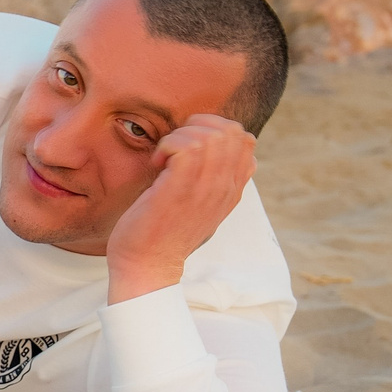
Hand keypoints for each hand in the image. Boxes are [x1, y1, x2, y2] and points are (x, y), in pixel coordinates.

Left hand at [105, 113, 256, 302]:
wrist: (147, 265)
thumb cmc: (161, 231)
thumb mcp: (196, 201)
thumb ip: (209, 177)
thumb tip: (201, 147)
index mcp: (232, 189)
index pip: (245, 140)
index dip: (212, 130)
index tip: (187, 149)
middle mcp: (226, 187)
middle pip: (231, 130)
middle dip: (196, 126)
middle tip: (173, 149)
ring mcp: (207, 189)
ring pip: (210, 135)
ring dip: (179, 137)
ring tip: (164, 160)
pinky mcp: (182, 190)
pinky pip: (187, 146)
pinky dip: (167, 145)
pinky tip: (157, 165)